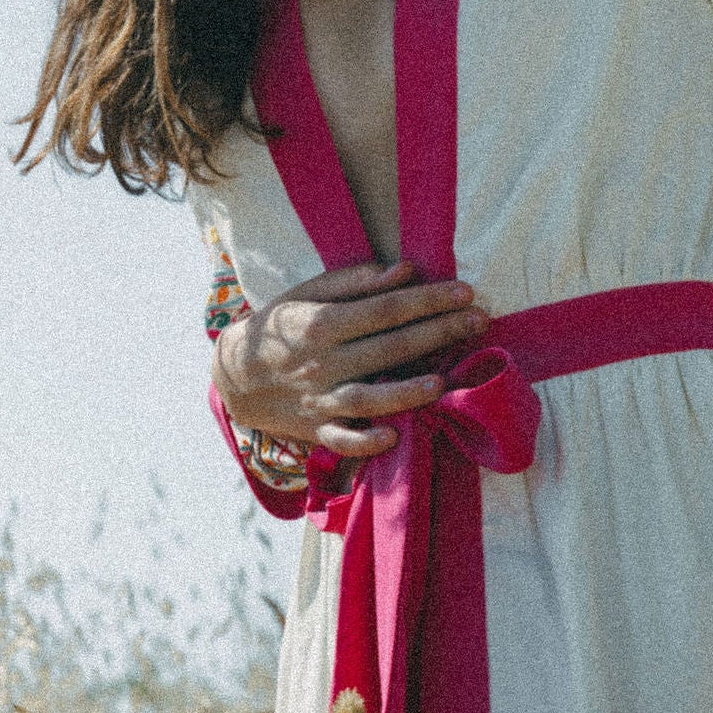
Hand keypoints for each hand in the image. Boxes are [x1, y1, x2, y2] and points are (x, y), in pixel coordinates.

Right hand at [212, 260, 487, 459]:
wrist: (233, 374)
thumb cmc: (282, 327)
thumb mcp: (307, 294)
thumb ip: (355, 282)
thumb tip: (404, 271)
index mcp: (322, 323)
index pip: (384, 309)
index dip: (426, 300)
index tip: (465, 292)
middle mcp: (322, 361)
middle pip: (387, 348)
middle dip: (437, 333)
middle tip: (479, 322)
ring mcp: (318, 399)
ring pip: (366, 397)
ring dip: (403, 392)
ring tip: (440, 384)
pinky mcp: (315, 429)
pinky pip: (340, 439)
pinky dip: (364, 441)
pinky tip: (392, 437)